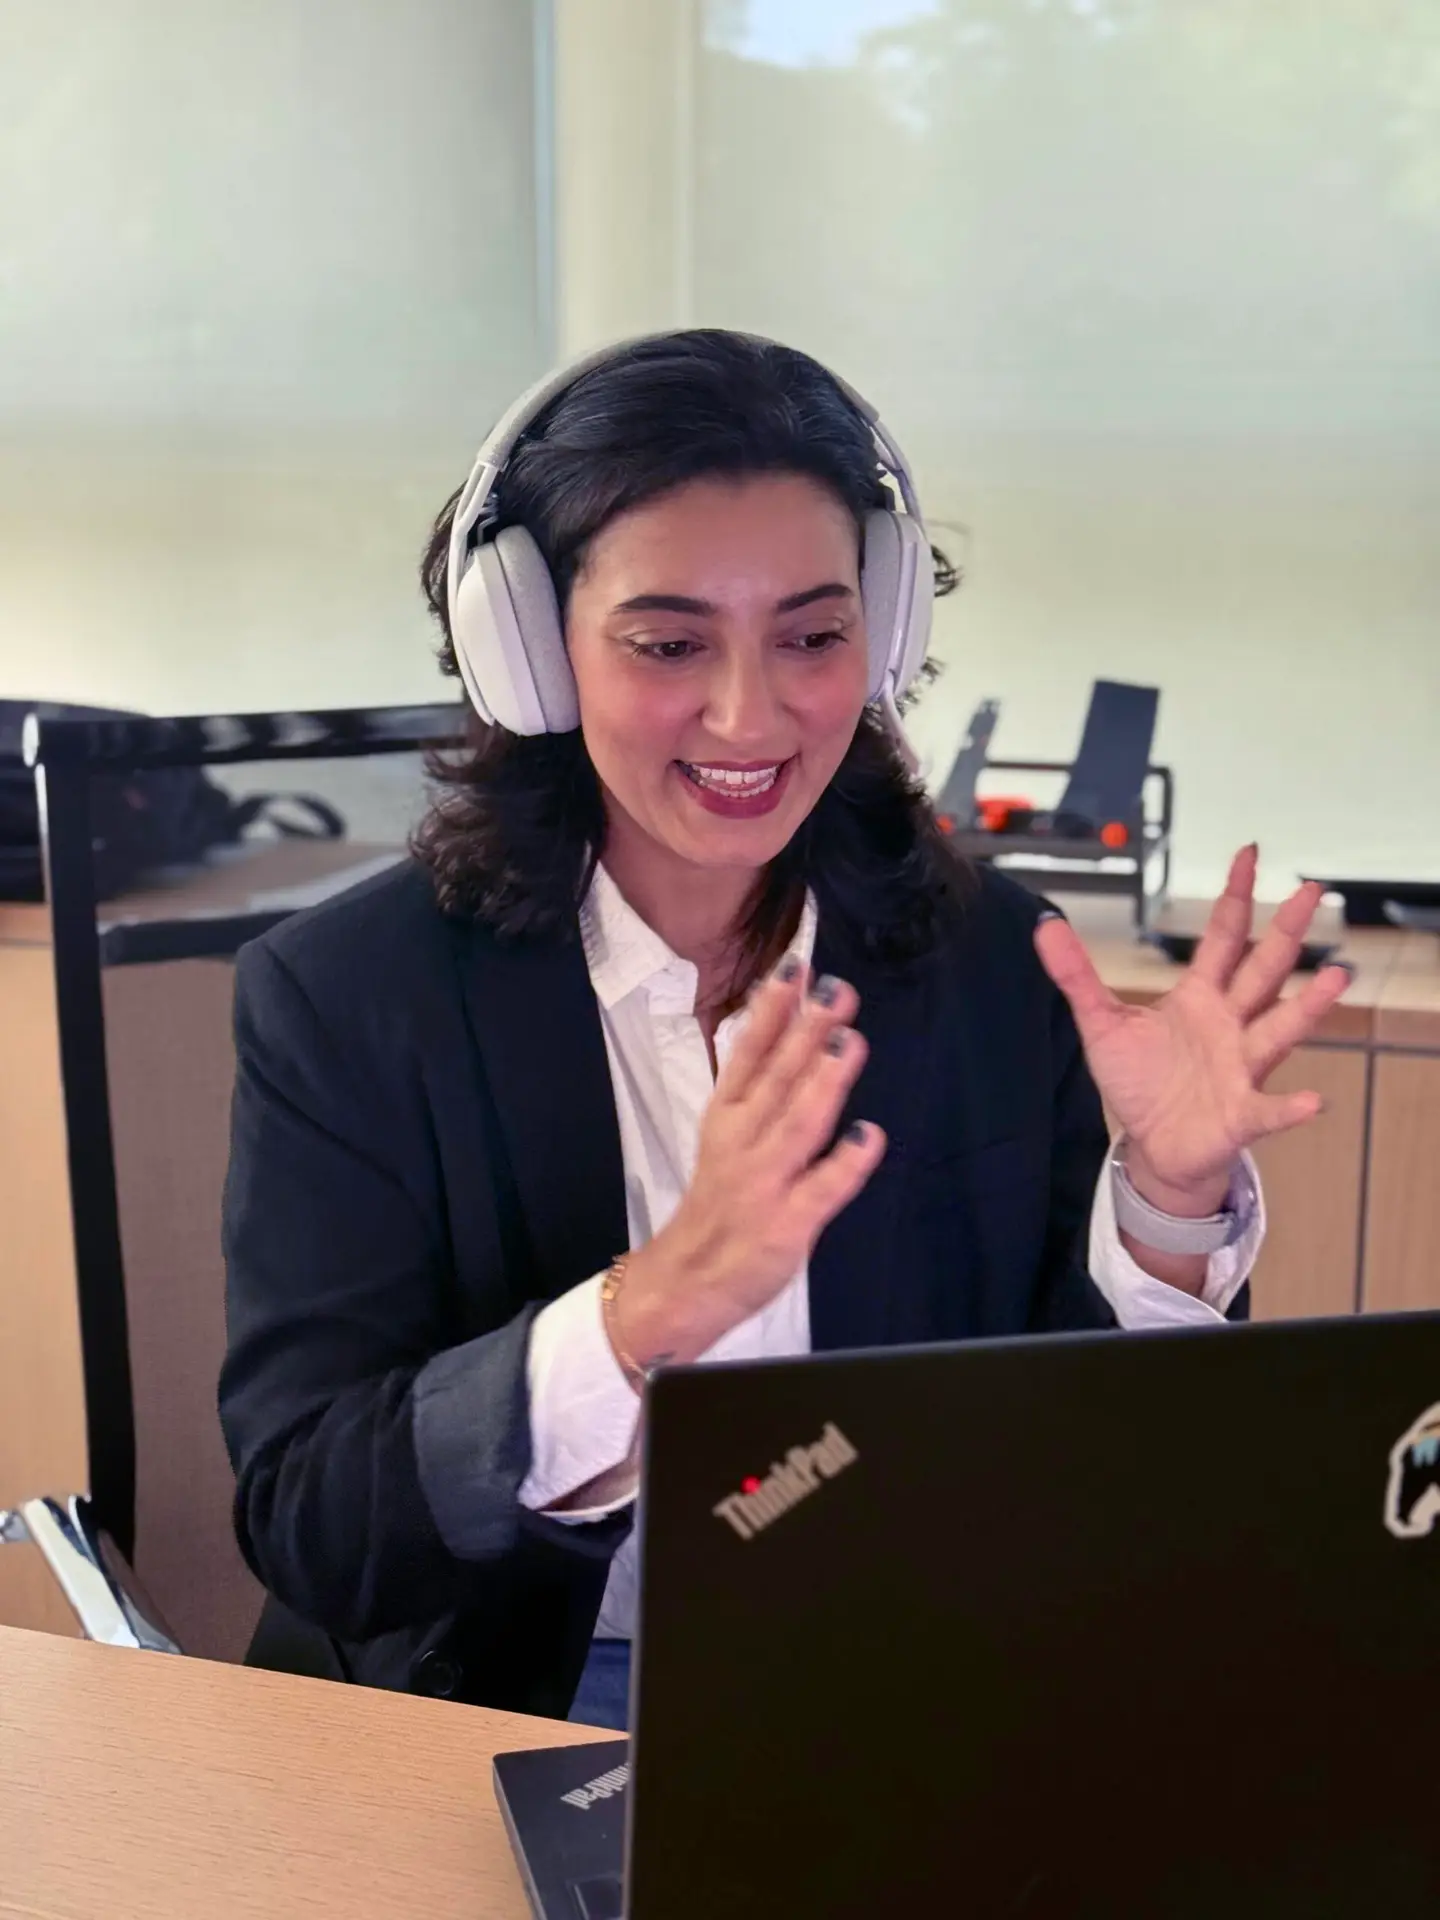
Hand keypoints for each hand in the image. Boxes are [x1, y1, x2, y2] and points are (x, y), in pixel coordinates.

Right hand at [612, 959, 886, 1371]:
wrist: (686, 1284)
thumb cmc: (719, 1203)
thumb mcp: (725, 1135)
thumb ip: (757, 1083)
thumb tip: (787, 1019)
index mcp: (726, 1117)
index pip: (748, 1054)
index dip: (771, 1010)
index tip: (795, 967)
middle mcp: (743, 1143)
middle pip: (777, 1080)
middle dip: (806, 1032)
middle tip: (835, 990)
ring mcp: (765, 1184)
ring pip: (798, 1126)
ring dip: (824, 1083)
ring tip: (848, 1042)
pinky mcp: (788, 1225)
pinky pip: (821, 1191)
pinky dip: (844, 1165)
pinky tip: (868, 1136)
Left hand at [1034, 845, 1352, 1214]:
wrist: (1156, 1145)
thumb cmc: (1140, 1080)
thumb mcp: (1101, 1022)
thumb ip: (1076, 975)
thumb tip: (1045, 924)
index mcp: (1200, 996)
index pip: (1223, 937)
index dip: (1235, 896)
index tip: (1249, 854)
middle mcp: (1231, 1023)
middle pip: (1263, 969)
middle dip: (1286, 931)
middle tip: (1313, 890)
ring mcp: (1242, 1066)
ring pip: (1280, 1029)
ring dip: (1308, 1005)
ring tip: (1337, 976)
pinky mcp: (1242, 1114)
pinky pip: (1270, 1109)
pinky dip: (1291, 1107)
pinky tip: (1312, 1101)